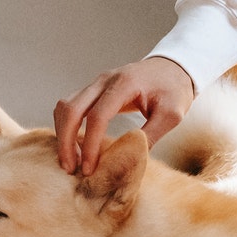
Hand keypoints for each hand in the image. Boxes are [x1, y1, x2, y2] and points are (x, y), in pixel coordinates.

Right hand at [54, 57, 194, 176]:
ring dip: (63, 133)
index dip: (90, 145)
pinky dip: (66, 125)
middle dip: (66, 140)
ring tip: (70, 160)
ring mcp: (97, 83)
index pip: (97, 116)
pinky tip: (74, 145)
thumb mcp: (172, 114)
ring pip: (66, 106)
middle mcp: (105, 81)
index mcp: (124, 84)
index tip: (89, 168)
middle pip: (71, 109)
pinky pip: (71, 106)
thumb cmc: (174, 90)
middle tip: (69, 168)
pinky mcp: (95, 89)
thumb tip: (130, 159)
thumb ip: (151, 134)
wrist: (173, 67)